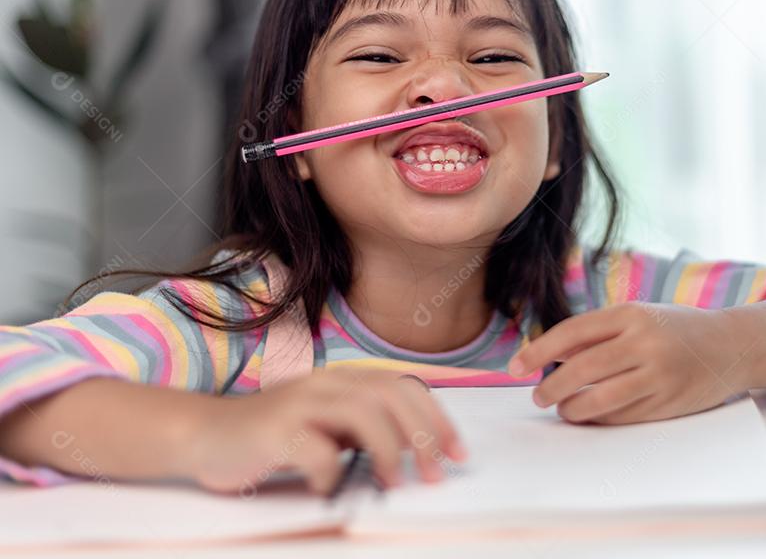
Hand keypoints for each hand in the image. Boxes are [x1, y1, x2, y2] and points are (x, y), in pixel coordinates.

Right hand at [184, 368, 465, 495]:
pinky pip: (315, 450)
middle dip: (423, 435)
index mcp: (346, 380)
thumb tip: (420, 454)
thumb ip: (366, 430)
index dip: (438, 419)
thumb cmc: (274, 437)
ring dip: (388, 450)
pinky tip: (329, 489)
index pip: (407, 387)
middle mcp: (327, 383)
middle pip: (392, 395)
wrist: (204, 434)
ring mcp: (300, 403)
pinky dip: (331, 473)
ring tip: (394, 483)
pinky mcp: (274, 430)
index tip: (457, 455)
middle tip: (436, 475)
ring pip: (363, 413)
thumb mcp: (328, 426)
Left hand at [507, 302, 744, 424]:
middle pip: (581, 369)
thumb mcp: (639, 316)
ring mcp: (658, 374)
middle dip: (551, 386)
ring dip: (572, 408)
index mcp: (631, 314)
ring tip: (563, 409)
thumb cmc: (676, 329)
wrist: (731, 345)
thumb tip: (550, 355)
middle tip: (538, 395)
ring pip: (600, 398)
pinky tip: (590, 416)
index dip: (539, 351)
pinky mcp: (668, 402)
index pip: (572, 332)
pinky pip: (622, 416)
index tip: (516, 366)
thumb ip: (598, 333)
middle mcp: (644, 342)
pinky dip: (600, 419)